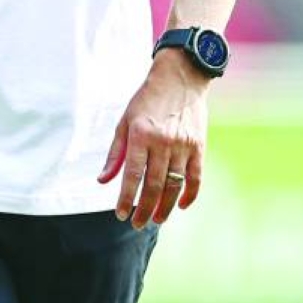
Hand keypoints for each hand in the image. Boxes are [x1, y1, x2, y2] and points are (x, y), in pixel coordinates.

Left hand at [97, 54, 209, 228]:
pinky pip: (196, 177)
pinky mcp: (199, 146)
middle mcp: (163, 142)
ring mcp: (183, 145)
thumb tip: (102, 181)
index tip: (121, 214)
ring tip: (156, 220)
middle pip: (154, 185)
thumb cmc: (146, 100)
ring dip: (166, 207)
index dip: (126, 198)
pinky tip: (182, 206)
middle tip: (138, 224)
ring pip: (175, 185)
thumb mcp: (124, 122)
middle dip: (145, 208)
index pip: (132, 175)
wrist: (180, 79)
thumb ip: (115, 153)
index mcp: (141, 135)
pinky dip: (190, 194)